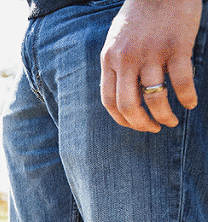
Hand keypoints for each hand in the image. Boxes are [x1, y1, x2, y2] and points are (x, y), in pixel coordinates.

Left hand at [100, 0, 201, 131]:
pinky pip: (182, 82)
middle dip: (141, 124)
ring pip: (154, 98)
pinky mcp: (176, 46)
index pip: (109, 101)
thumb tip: (118, 92)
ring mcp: (151, 53)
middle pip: (129, 105)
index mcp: (109, 59)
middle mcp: (127, 59)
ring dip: (164, 116)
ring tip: (172, 121)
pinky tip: (190, 104)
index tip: (135, 125)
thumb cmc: (140, 14)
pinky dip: (187, 98)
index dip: (122, 120)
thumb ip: (115, 64)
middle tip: (154, 129)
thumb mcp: (116, 40)